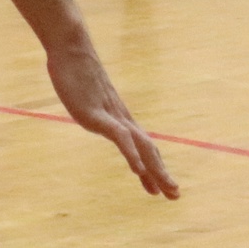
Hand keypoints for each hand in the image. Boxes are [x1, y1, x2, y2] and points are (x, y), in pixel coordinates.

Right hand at [48, 40, 178, 198]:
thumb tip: (91, 113)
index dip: (153, 168)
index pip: (143, 147)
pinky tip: (139, 171)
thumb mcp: (86, 99)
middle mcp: (122, 119)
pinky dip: (132, 155)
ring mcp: (112, 117)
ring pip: (142, 147)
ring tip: (166, 190)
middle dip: (162, 175)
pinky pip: (121, 138)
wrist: (72, 51)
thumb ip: (92, 109)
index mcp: (119, 119)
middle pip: (149, 150)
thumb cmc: (77, 73)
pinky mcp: (99, 115)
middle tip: (176, 196)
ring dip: (155, 170)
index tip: (161, 189)